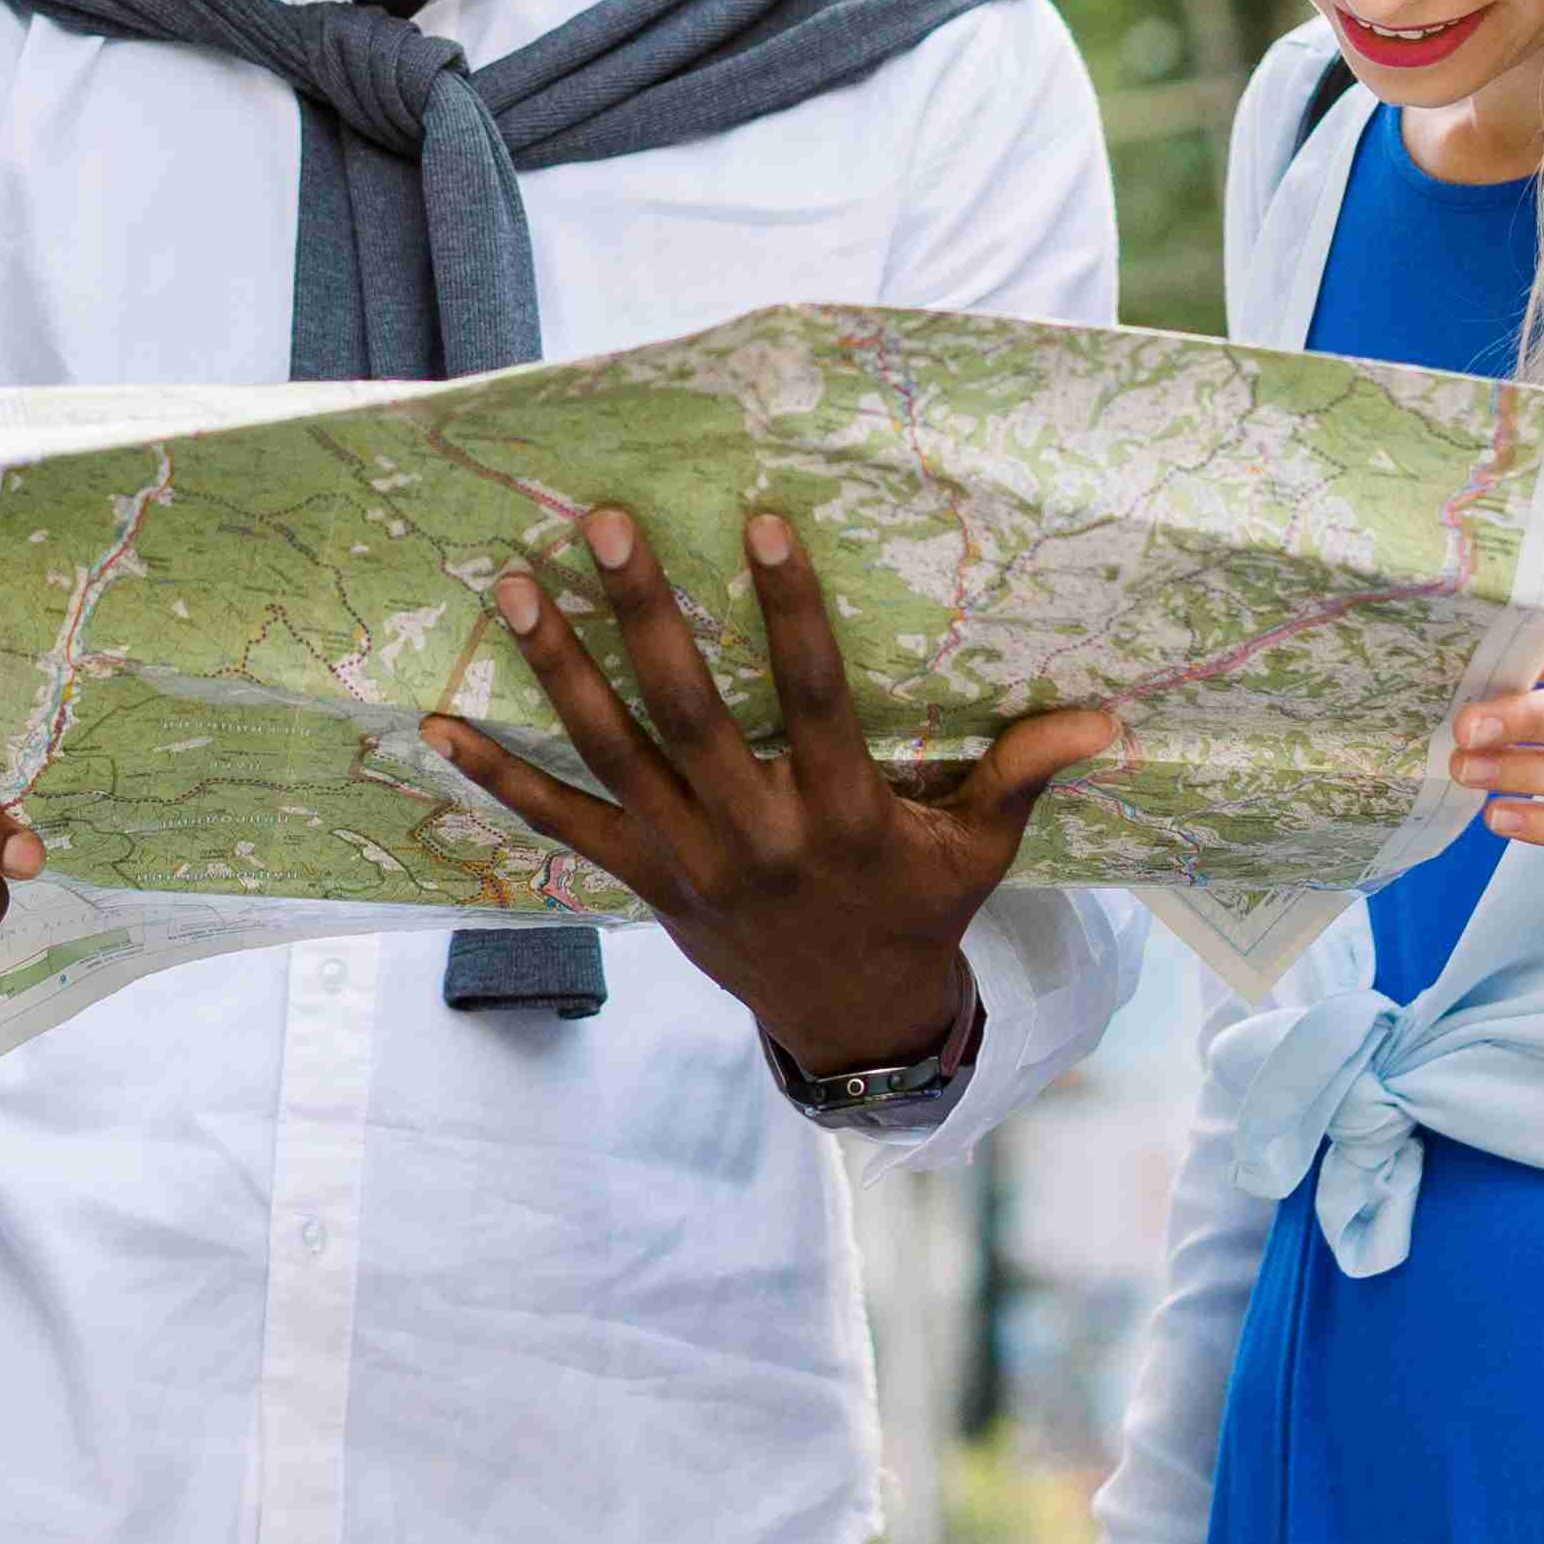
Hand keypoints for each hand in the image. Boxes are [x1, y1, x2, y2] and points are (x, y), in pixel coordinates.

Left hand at [422, 503, 1117, 1075]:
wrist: (851, 1021)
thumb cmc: (918, 909)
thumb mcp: (981, 849)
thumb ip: (1023, 773)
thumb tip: (1105, 719)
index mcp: (843, 816)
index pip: (813, 697)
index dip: (789, 610)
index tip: (760, 522)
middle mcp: (757, 835)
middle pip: (689, 713)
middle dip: (645, 616)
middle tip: (606, 526)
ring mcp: (688, 862)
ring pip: (612, 754)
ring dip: (556, 669)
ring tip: (512, 586)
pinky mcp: (641, 883)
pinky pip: (558, 825)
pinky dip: (496, 777)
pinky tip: (438, 723)